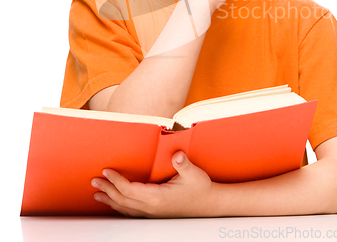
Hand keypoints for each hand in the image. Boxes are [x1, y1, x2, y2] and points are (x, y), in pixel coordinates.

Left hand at [91, 151, 217, 217]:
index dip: (116, 181)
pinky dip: (120, 207)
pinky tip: (116, 204)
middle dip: (107, 190)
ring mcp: (152, 213)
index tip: (106, 171)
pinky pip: (132, 212)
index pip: (130, 189)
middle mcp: (152, 208)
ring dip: (110, 200)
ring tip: (97, 195)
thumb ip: (184, 164)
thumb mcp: (194, 174)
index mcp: (158, 198)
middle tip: (94, 181)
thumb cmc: (201, 188)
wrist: (209, 204)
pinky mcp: (155, 213)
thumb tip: (177, 156)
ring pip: (125, 208)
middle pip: (123, 200)